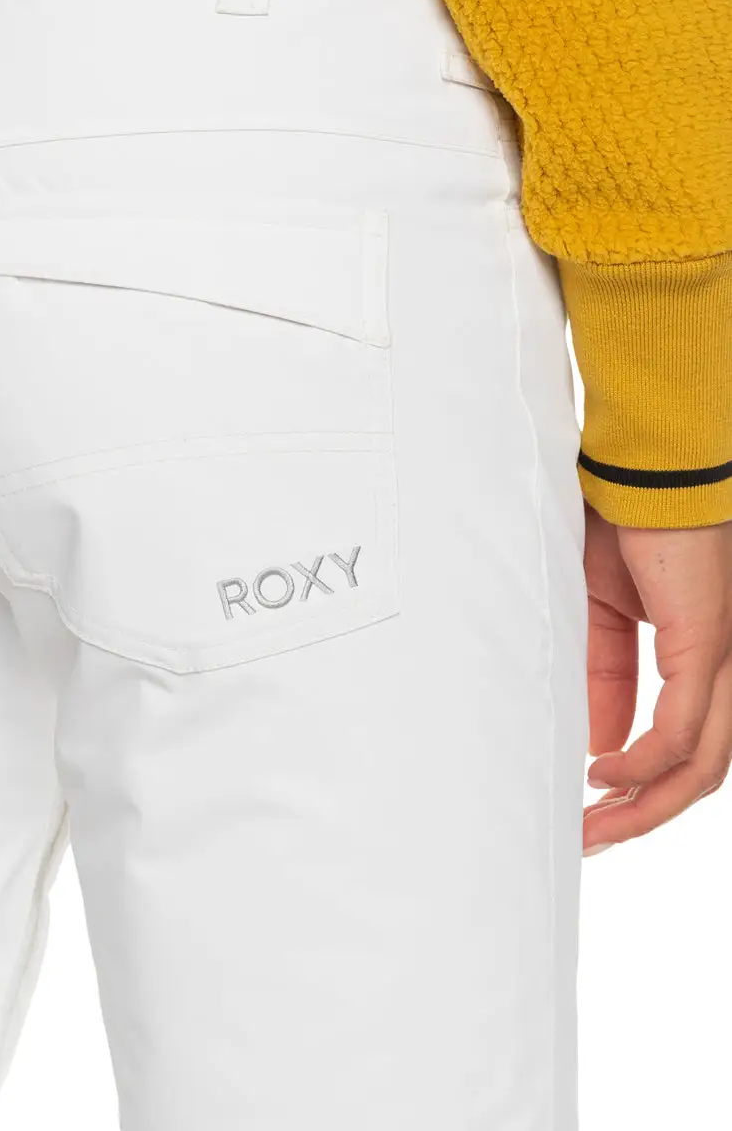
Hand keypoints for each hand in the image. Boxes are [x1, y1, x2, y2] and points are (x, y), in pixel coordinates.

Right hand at [582, 501, 731, 856]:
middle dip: (643, 815)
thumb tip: (600, 742)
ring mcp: (720, 656)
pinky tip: (608, 773)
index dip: (637, 785)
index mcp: (697, 655)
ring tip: (597, 824)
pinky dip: (647, 762)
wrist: (641, 467)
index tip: (589, 809)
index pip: (679, 743)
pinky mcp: (707, 641)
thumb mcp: (599, 610)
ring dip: (648, 805)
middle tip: (591, 840)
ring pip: (703, 763)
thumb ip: (604, 675)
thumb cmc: (623, 520)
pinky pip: (685, 728)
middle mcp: (721, 665)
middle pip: (699, 770)